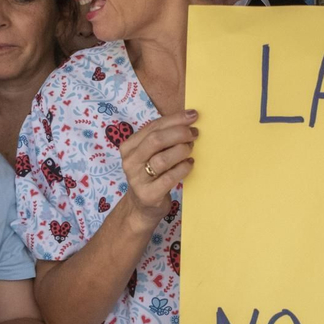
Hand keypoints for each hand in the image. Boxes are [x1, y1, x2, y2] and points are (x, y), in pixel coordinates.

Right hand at [118, 110, 196, 225]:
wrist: (141, 208)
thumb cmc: (151, 175)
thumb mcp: (150, 155)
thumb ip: (162, 139)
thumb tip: (188, 121)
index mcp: (129, 147)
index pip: (153, 127)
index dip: (175, 119)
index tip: (193, 115)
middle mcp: (130, 162)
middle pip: (156, 140)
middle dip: (179, 133)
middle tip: (194, 133)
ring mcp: (137, 179)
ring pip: (163, 159)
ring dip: (181, 151)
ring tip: (190, 150)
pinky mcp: (148, 195)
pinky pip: (169, 178)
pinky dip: (183, 169)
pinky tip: (190, 165)